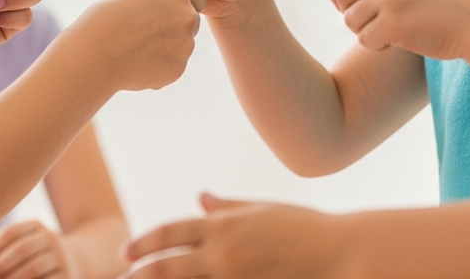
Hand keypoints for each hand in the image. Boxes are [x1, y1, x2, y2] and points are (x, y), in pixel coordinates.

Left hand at [0, 220, 71, 278]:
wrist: (75, 262)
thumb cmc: (34, 255)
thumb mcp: (24, 242)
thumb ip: (1, 248)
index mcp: (36, 226)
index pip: (12, 232)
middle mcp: (51, 238)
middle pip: (22, 249)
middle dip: (0, 264)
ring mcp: (60, 258)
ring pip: (33, 268)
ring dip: (11, 278)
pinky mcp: (66, 277)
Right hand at [69, 0, 204, 91]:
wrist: (95, 53)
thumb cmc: (106, 21)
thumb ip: (158, 3)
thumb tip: (167, 11)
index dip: (184, 6)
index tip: (170, 13)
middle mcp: (187, 16)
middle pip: (191, 23)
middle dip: (175, 29)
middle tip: (146, 35)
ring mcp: (185, 44)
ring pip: (181, 47)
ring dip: (165, 49)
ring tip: (135, 50)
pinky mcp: (178, 68)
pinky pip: (172, 67)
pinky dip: (158, 68)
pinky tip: (136, 64)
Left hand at [122, 193, 346, 278]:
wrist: (344, 255)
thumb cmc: (307, 230)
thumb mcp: (263, 211)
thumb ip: (227, 207)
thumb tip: (199, 198)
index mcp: (223, 226)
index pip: (170, 233)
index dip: (143, 244)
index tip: (125, 254)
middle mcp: (223, 254)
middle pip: (166, 268)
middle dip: (139, 275)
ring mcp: (235, 278)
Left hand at [329, 0, 469, 59]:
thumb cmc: (445, 7)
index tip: (342, 7)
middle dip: (352, 15)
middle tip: (374, 25)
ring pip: (351, 20)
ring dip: (367, 32)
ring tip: (393, 32)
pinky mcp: (392, 21)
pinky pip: (364, 39)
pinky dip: (378, 45)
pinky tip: (400, 41)